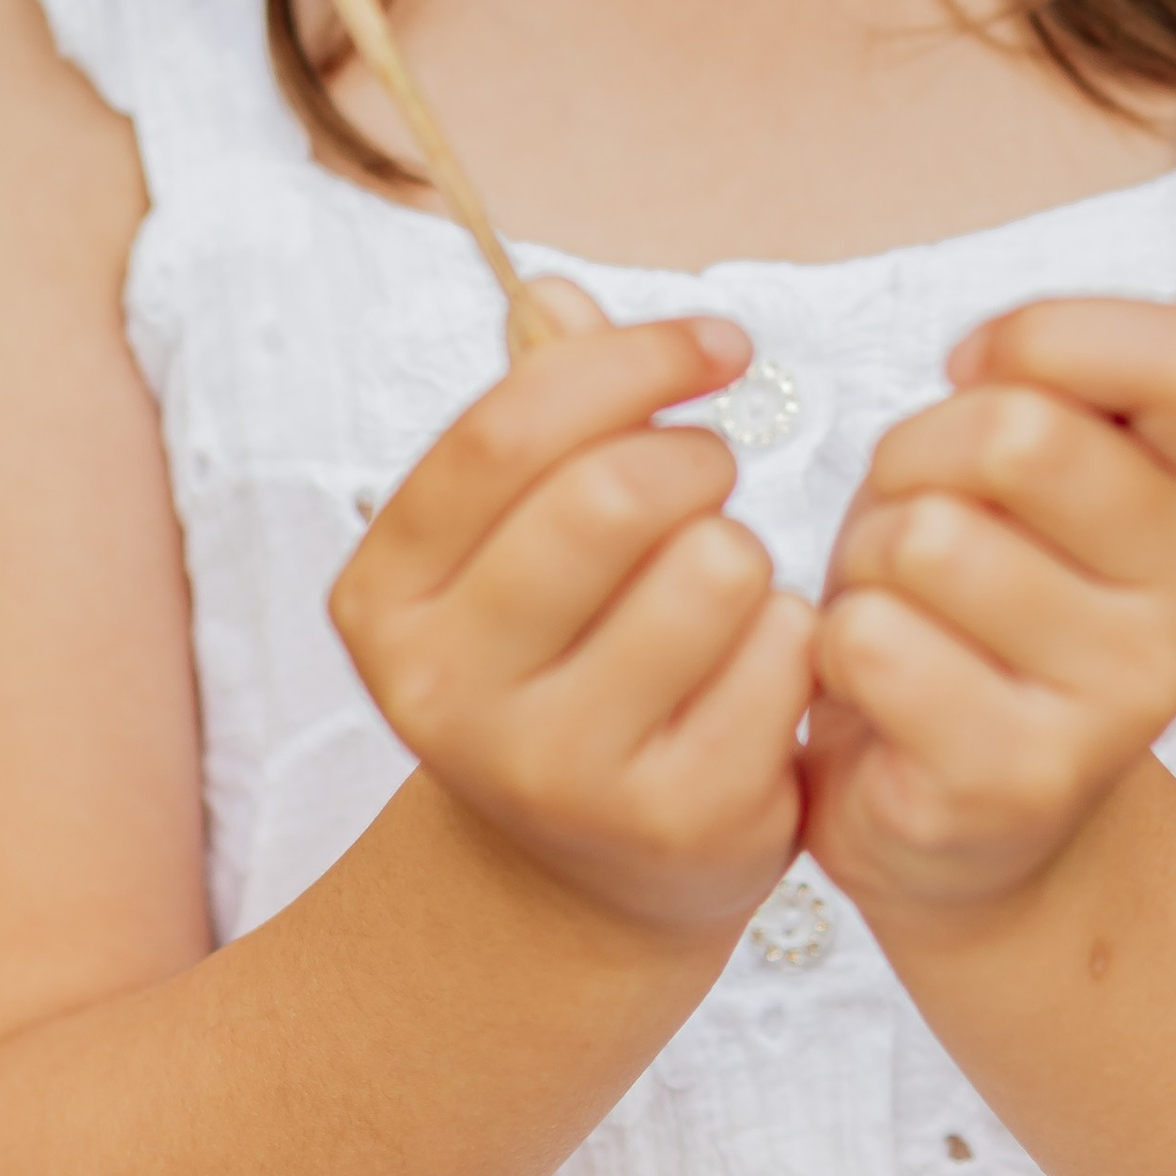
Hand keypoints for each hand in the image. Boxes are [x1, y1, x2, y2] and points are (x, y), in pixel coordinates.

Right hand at [330, 295, 815, 934]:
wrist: (574, 883)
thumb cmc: (555, 662)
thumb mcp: (510, 543)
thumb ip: (538, 412)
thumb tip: (549, 292)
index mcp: (385, 598)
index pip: (510, 428)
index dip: (633, 359)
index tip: (719, 346)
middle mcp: (447, 693)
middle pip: (614, 494)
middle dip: (695, 460)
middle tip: (710, 481)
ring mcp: (559, 770)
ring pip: (715, 569)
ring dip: (745, 556)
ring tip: (718, 594)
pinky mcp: (673, 824)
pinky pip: (782, 659)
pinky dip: (790, 642)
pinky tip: (752, 676)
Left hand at [803, 297, 1175, 924]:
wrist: (970, 813)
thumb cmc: (981, 597)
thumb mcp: (1023, 470)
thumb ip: (1037, 387)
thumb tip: (988, 363)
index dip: (1046, 337)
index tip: (980, 377)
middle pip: (1018, 434)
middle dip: (916, 453)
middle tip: (913, 512)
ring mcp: (1123, 699)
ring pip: (927, 538)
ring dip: (869, 558)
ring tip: (900, 606)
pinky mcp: (1021, 780)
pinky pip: (874, 641)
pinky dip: (838, 645)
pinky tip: (878, 683)